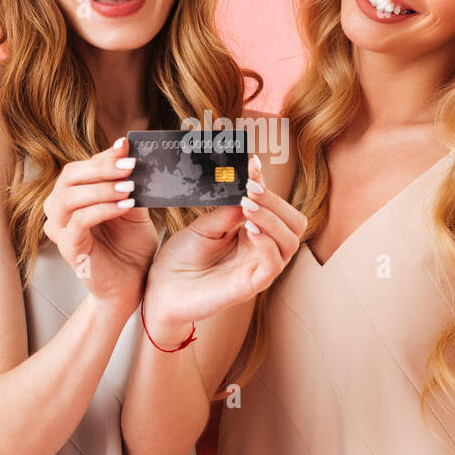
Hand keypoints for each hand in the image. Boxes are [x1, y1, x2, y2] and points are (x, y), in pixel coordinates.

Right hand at [42, 136, 159, 310]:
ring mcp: (60, 229)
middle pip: (70, 176)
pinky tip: (124, 207)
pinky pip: (79, 221)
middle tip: (129, 164)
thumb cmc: (129, 249)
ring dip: (101, 188)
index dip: (103, 156)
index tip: (126, 145)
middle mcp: (60, 209)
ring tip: (129, 187)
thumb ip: (130, 188)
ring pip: (69, 197)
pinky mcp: (67, 247)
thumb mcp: (134, 211)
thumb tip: (132, 161)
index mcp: (74, 196)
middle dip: (101, 167)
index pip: (83, 167)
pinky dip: (102, 210)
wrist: (130, 286)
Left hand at [141, 154, 306, 332]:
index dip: (266, 186)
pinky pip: (275, 263)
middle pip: (294, 224)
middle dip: (277, 202)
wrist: (160, 290)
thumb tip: (249, 188)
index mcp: (251, 233)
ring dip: (273, 219)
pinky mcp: (252, 285)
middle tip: (252, 189)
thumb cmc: (180, 259)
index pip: (274, 207)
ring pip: (290, 241)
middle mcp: (260, 249)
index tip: (252, 164)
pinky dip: (267, 242)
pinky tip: (249, 229)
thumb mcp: (204, 225)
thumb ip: (228, 210)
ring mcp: (259, 268)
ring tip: (248, 206)